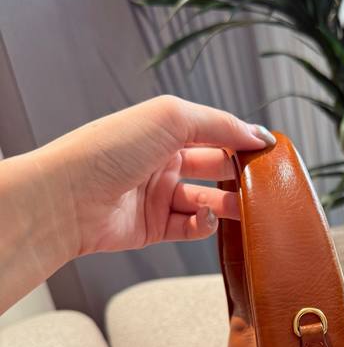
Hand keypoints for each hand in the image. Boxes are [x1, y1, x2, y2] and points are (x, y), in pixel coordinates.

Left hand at [40, 95, 274, 254]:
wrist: (69, 199)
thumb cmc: (111, 150)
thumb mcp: (171, 118)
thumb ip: (219, 124)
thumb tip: (258, 134)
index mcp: (165, 129)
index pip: (215, 132)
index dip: (243, 140)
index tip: (271, 152)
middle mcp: (163, 160)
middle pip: (216, 167)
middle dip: (241, 174)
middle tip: (264, 183)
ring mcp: (159, 195)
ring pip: (209, 201)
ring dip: (230, 205)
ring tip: (247, 208)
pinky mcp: (156, 227)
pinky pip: (193, 228)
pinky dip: (205, 226)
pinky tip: (206, 219)